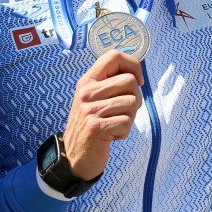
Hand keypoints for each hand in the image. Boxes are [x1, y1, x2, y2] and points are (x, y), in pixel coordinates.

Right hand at [61, 50, 144, 180]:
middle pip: (130, 81)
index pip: (114, 56)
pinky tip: (111, 136)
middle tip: (124, 111)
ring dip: (130, 117)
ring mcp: (90, 109)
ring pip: (132, 102)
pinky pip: (127, 122)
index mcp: (87, 81)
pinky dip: (124, 131)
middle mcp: (87, 92)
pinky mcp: (96, 127)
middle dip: (136, 98)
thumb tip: (138, 73)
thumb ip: (110, 84)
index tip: (138, 81)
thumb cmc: (91, 124)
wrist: (74, 155)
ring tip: (115, 124)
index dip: (133, 65)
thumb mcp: (94, 99)